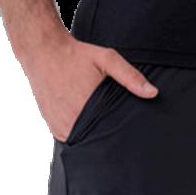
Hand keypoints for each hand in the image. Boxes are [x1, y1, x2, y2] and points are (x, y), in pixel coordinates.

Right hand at [19, 33, 158, 142]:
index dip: (121, 137)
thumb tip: (153, 93)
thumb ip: (130, 77)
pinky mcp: (54, 129)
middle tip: (119, 133)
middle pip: (98, 141)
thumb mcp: (107, 59)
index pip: (111, 135)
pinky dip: (81, 135)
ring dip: (94, 138)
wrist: (42, 51)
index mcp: (87, 110)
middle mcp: (73, 123)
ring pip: (85, 142)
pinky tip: (87, 125)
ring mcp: (62, 128)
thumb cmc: (76, 55)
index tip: (131, 138)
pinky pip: (73, 139)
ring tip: (102, 128)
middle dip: (109, 139)